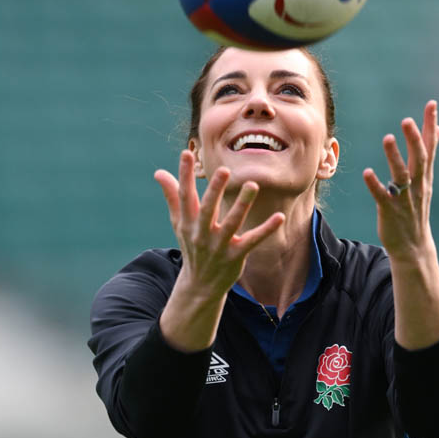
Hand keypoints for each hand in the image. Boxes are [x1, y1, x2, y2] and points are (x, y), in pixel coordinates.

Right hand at [155, 150, 284, 299]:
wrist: (200, 284)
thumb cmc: (192, 246)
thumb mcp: (179, 223)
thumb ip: (172, 197)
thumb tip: (159, 172)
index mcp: (188, 223)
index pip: (185, 196)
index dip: (184, 175)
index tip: (187, 153)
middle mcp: (202, 233)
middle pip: (207, 209)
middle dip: (214, 190)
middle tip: (224, 170)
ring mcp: (219, 245)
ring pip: (232, 223)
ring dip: (242, 204)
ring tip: (253, 185)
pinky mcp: (236, 255)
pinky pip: (252, 241)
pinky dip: (266, 230)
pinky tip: (279, 217)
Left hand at [363, 100, 438, 262]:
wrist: (413, 247)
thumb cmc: (416, 210)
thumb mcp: (425, 181)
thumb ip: (428, 154)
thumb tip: (438, 129)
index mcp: (425, 177)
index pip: (430, 147)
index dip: (430, 126)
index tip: (431, 105)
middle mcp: (417, 186)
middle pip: (418, 160)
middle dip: (414, 140)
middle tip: (407, 120)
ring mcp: (404, 200)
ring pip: (401, 176)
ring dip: (395, 158)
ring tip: (387, 138)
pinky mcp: (390, 212)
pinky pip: (382, 197)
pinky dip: (375, 185)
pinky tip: (367, 173)